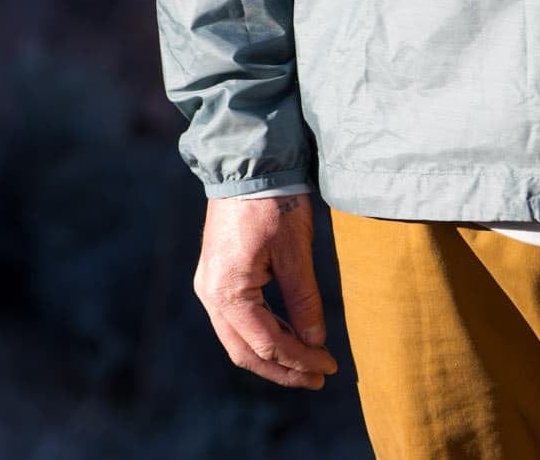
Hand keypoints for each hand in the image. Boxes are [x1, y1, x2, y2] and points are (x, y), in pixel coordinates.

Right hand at [194, 193, 340, 387]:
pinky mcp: (216, 274)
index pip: (267, 343)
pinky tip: (288, 335)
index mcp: (227, 291)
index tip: (330, 367)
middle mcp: (210, 294)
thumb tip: (315, 342)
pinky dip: (262, 332)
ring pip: (239, 338)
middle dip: (283, 368)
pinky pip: (237, 319)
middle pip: (245, 351)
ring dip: (272, 353)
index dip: (299, 360)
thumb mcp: (295, 251)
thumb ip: (303, 300)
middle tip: (318, 377)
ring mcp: (209, 284)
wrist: (249, 163)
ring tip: (308, 361)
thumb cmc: (274, 202)